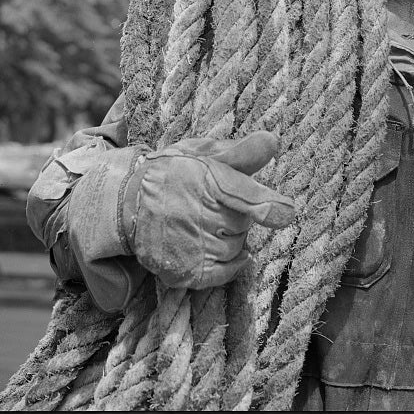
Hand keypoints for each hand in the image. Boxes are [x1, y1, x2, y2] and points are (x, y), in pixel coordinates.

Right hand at [122, 130, 295, 289]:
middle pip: (245, 224)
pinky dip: (230, 262)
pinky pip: (225, 272)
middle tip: (215, 203)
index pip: (244, 196)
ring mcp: (192, 247)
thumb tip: (273, 141)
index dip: (266, 205)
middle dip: (238, 214)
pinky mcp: (185, 272)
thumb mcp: (204, 152)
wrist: (128, 203)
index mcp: (207, 181)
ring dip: (232, 237)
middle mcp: (199, 216)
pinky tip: (219, 245)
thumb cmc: (174, 172)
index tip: (285, 212)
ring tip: (207, 221)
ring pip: (237, 247)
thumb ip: (241, 151)